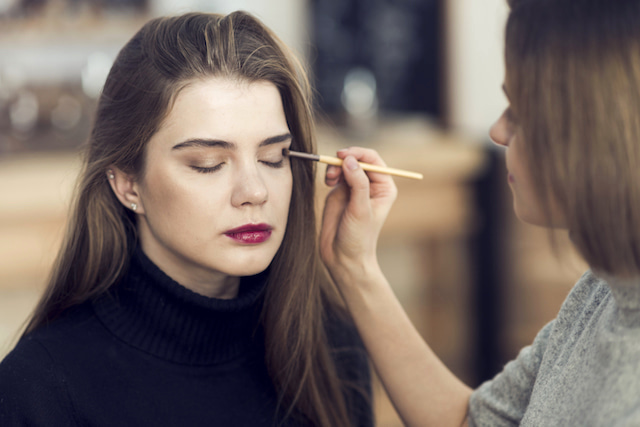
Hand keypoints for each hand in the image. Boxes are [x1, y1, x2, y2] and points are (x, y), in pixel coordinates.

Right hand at [319, 147, 397, 284]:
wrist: (343, 256)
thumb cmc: (359, 237)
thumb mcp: (360, 209)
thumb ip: (357, 183)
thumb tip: (349, 160)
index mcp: (383, 187)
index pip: (372, 160)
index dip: (358, 154)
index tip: (343, 156)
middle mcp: (370, 185)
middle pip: (357, 159)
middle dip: (344, 160)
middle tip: (332, 168)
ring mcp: (354, 188)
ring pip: (344, 165)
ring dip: (335, 167)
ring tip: (329, 179)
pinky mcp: (339, 192)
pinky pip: (335, 174)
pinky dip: (330, 174)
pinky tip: (327, 183)